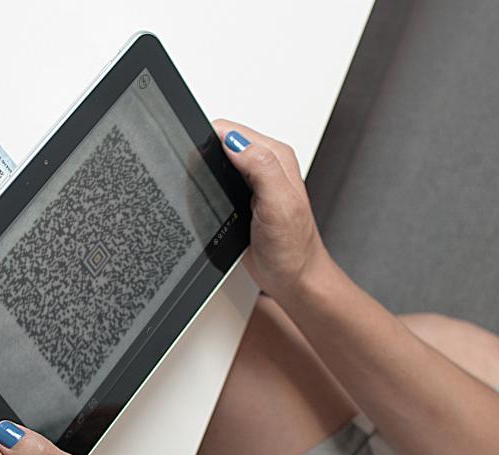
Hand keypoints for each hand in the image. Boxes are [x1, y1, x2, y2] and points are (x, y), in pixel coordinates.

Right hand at [213, 119, 329, 299]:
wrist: (294, 279)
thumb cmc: (293, 248)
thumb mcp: (279, 204)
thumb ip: (260, 167)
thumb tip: (234, 142)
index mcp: (276, 156)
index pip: (230, 130)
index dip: (209, 140)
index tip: (203, 161)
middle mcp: (264, 165)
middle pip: (220, 143)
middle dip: (205, 157)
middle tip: (207, 183)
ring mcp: (253, 182)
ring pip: (216, 163)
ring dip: (206, 175)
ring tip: (212, 196)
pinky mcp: (242, 199)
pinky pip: (217, 184)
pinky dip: (209, 191)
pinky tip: (215, 204)